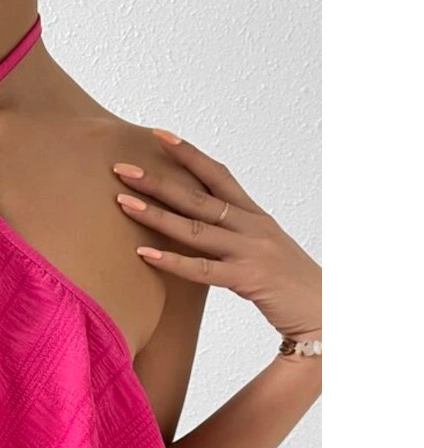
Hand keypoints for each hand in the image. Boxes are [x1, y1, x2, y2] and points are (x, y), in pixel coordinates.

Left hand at [112, 128, 320, 341]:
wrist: (327, 311)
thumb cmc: (289, 286)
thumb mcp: (261, 252)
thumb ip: (233, 238)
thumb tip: (199, 232)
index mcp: (255, 216)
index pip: (218, 175)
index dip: (189, 154)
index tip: (159, 136)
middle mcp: (253, 226)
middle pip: (198, 196)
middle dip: (158, 180)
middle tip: (122, 168)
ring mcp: (251, 250)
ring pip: (195, 228)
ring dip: (156, 214)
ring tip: (123, 203)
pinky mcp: (248, 279)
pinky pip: (202, 269)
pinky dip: (172, 261)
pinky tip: (145, 255)